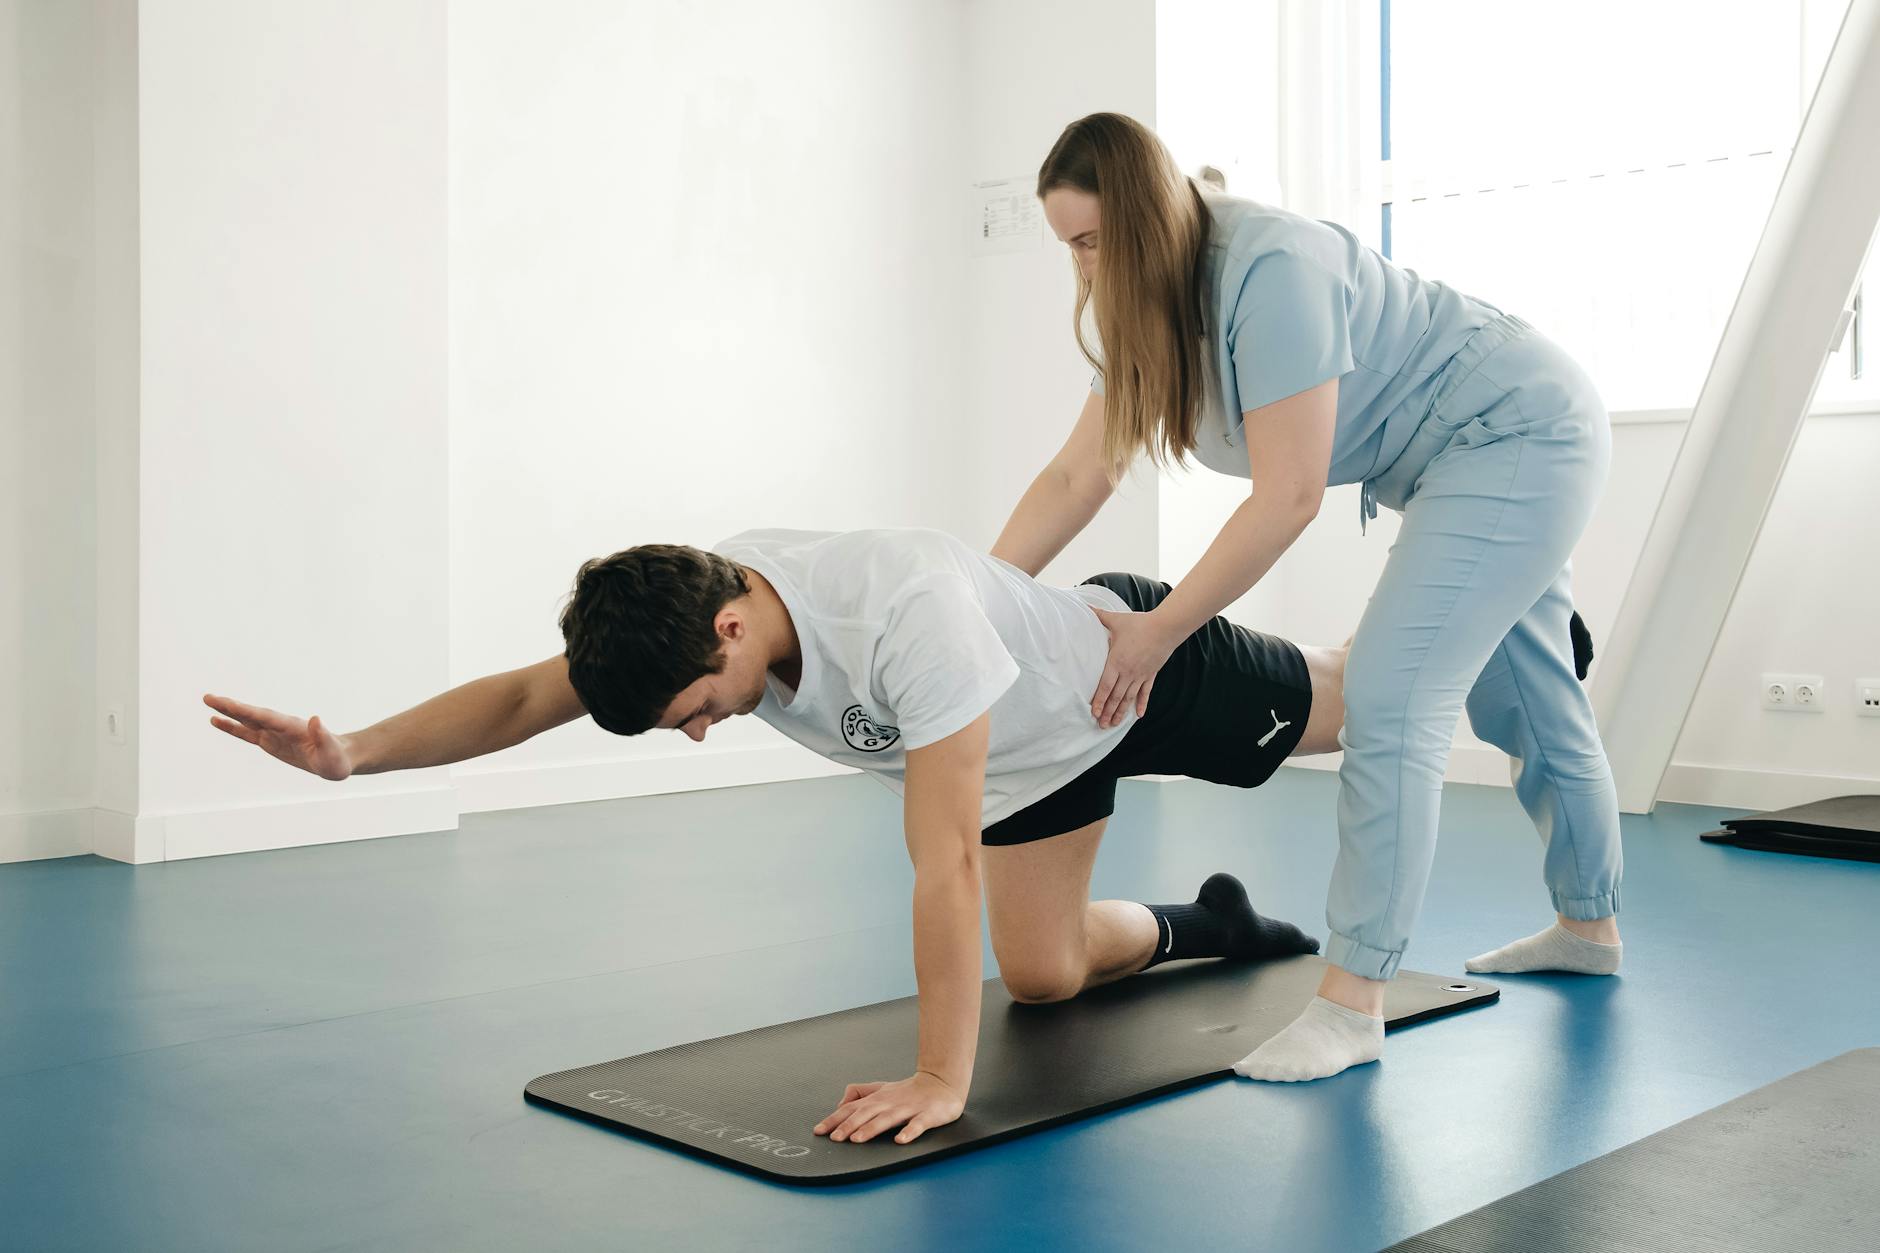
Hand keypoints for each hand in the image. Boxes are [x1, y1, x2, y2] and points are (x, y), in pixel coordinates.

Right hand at [204, 694, 353, 780]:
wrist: (339, 759)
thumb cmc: (337, 758)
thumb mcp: (332, 751)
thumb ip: (323, 736)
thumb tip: (316, 718)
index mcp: (293, 728)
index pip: (266, 718)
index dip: (247, 712)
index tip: (230, 705)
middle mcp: (281, 727)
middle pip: (252, 715)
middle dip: (232, 707)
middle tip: (209, 697)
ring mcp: (274, 733)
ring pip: (246, 721)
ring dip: (228, 713)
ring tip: (208, 703)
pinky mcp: (270, 742)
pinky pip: (247, 733)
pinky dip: (232, 727)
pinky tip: (217, 721)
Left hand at [812, 1071, 965, 1145]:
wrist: (942, 1082)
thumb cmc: (909, 1090)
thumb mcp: (881, 1089)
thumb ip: (860, 1093)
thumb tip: (840, 1104)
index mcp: (878, 1099)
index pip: (852, 1108)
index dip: (835, 1119)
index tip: (819, 1131)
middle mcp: (890, 1103)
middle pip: (866, 1114)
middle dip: (849, 1125)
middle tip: (835, 1138)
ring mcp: (909, 1109)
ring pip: (888, 1119)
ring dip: (872, 1128)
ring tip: (858, 1139)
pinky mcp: (928, 1115)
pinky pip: (918, 1125)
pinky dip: (909, 1132)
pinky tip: (900, 1140)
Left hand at [1090, 607, 1177, 728]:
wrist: (1165, 627)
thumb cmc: (1139, 624)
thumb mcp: (1116, 620)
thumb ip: (1099, 616)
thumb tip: (1085, 607)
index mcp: (1116, 661)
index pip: (1105, 686)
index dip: (1099, 700)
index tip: (1093, 713)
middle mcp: (1128, 672)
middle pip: (1116, 697)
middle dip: (1107, 712)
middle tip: (1100, 725)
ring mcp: (1140, 675)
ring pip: (1129, 698)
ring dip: (1121, 712)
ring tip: (1113, 724)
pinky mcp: (1151, 674)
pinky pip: (1145, 693)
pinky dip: (1142, 704)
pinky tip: (1138, 715)